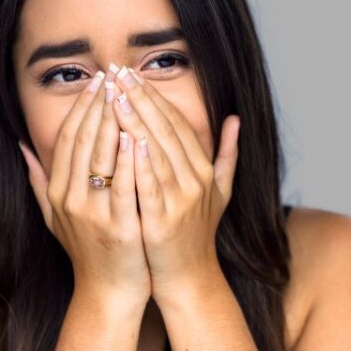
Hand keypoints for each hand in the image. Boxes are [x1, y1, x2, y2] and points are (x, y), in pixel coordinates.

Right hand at [18, 68, 150, 309]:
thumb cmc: (88, 252)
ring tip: (125, 92)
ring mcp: (93, 215)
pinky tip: (138, 136)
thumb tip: (21, 146)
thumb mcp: (54, 217)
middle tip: (112, 75)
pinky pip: (124, 187)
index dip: (81, 107)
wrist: (109, 293)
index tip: (96, 82)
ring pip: (101, 158)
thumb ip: (38, 180)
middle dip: (98, 105)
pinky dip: (130, 160)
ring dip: (113, 122)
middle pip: (83, 141)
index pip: (68, 138)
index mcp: (57, 193)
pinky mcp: (119, 228)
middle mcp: (70, 200)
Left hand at [108, 66, 240, 301]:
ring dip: (134, 119)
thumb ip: (227, 154)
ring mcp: (181, 200)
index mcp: (204, 170)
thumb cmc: (196, 234)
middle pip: (165, 130)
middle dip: (140, 98)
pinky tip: (123, 137)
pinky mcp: (163, 220)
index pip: (178, 124)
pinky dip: (137, 160)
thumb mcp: (220, 192)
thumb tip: (237, 119)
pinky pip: (148, 183)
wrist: (188, 277)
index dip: (155, 97)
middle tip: (117, 73)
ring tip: (114, 94)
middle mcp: (196, 181)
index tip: (133, 74)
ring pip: (155, 150)